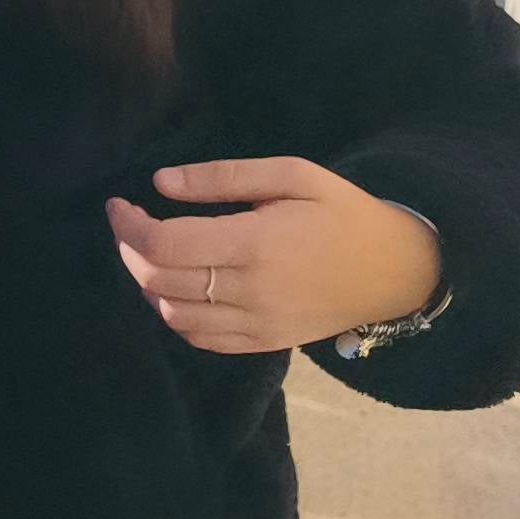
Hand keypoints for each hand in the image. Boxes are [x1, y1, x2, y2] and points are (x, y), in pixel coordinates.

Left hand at [106, 159, 443, 355]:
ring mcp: (259, 323)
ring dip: (149, 283)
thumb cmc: (344, 214)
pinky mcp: (267, 342)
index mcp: (256, 243)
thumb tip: (160, 183)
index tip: (119, 205)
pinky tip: (179, 286)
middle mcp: (253, 290)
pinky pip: (201, 338)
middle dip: (130, 251)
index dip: (127, 226)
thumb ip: (224, 177)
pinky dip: (175, 314)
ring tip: (153, 254)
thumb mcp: (293, 176)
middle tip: (132, 226)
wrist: (400, 270)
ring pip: (173, 313)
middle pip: (159, 279)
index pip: (164, 244)